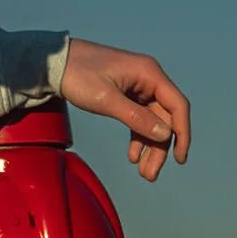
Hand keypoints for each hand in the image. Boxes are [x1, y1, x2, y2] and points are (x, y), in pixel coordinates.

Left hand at [59, 38, 190, 181]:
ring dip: (148, 146)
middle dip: (159, 148)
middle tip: (150, 175)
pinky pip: (138, 118)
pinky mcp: (126, 94)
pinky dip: (137, 136)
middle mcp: (148, 79)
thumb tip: (165, 135)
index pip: (177, 106)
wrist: (54, 62)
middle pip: (164, 118)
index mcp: (150, 74)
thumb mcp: (107, 100)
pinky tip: (132, 156)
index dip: (182, 133)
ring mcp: (137, 86)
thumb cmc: (79, 75)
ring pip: (152, 121)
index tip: (179, 159)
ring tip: (143, 173)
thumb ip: (136, 118)